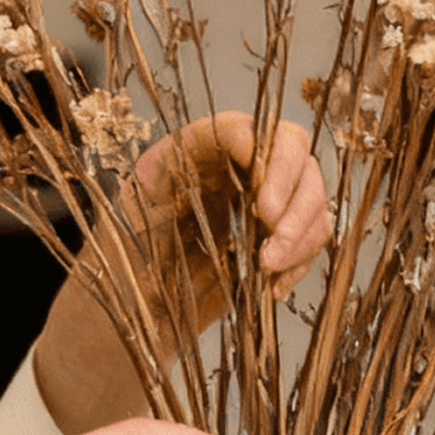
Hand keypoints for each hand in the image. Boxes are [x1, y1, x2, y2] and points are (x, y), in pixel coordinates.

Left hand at [32, 116, 330, 434]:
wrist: (133, 306)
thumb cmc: (122, 254)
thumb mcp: (130, 212)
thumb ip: (166, 180)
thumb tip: (209, 170)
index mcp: (195, 148)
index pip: (246, 128)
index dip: (269, 160)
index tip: (264, 207)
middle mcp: (235, 163)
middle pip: (295, 155)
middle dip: (294, 201)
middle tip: (271, 242)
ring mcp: (262, 197)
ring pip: (312, 196)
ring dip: (301, 235)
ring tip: (267, 270)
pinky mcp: (277, 234)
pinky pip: (312, 237)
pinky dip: (301, 261)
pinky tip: (273, 287)